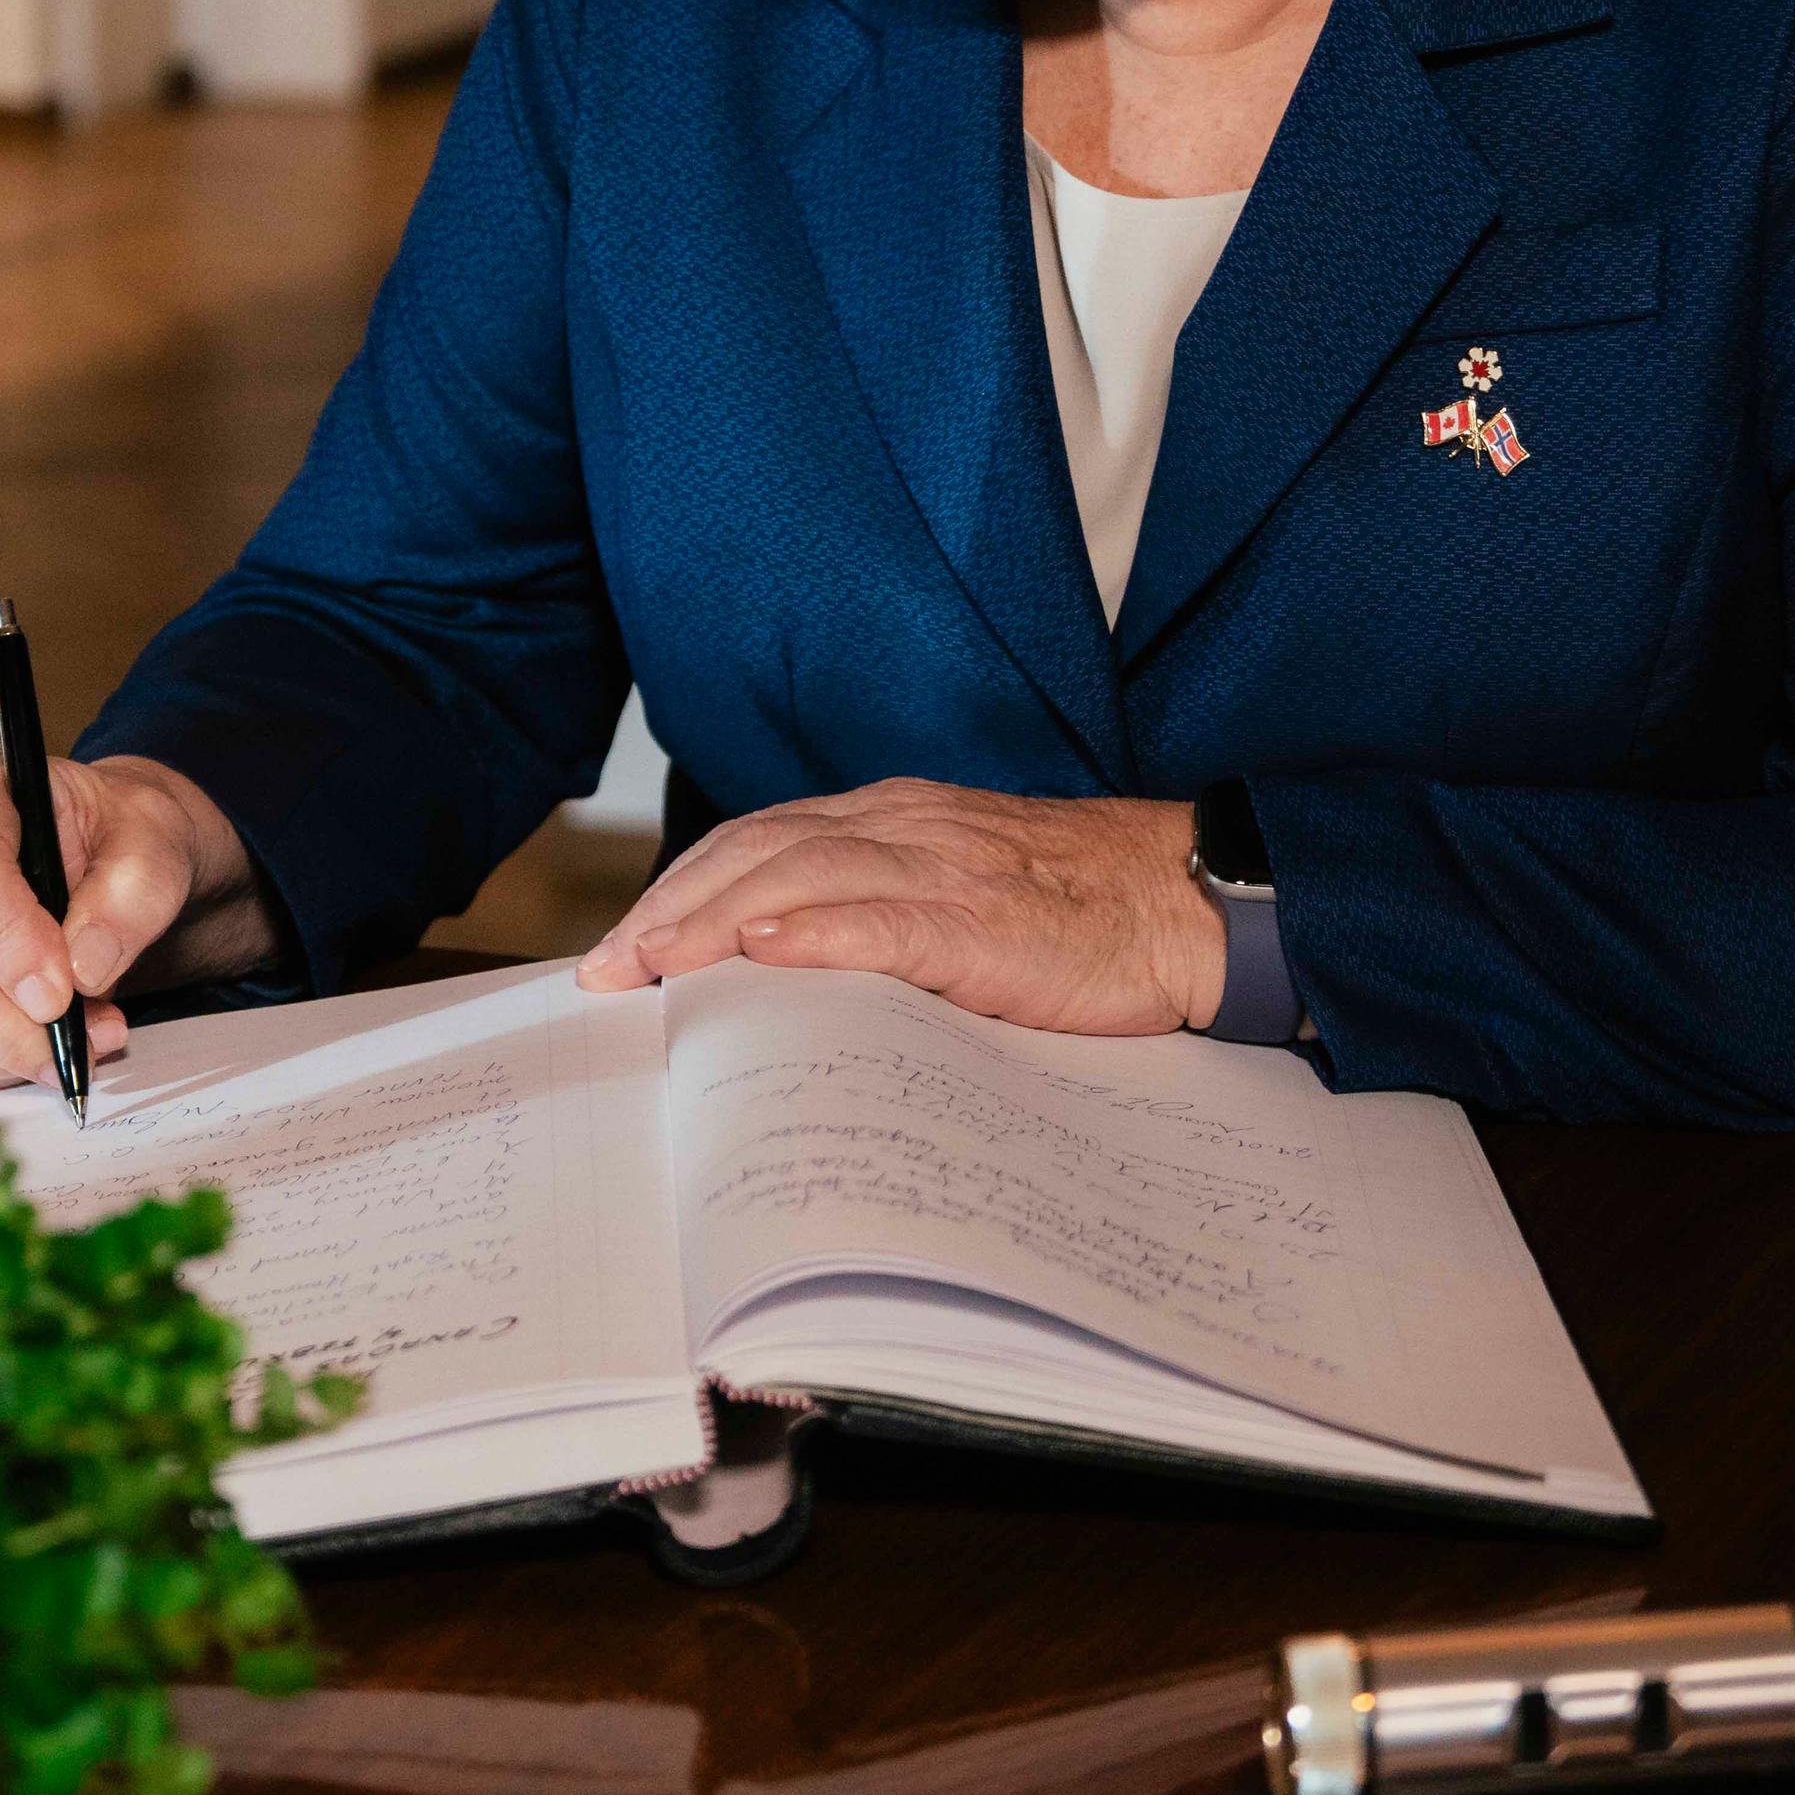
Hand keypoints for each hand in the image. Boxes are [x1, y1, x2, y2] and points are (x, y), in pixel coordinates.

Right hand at [0, 742, 269, 1086]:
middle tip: (83, 1045)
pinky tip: (37, 1050)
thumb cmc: (115, 837)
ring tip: (82, 1042)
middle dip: (5, 1020)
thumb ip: (131, 897)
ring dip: (1, 1050)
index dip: (2, 937)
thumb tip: (83, 970)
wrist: (95, 857)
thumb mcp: (154, 843)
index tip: (58, 995)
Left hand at [578, 780, 1221, 1035]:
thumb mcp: (960, 897)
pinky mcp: (985, 919)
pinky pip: (887, 916)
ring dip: (714, 922)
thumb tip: (777, 974)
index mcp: (896, 820)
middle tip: (607, 972)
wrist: (1187, 905)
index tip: (620, 946)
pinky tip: (765, 954)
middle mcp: (906, 826)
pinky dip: (818, 933)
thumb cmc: (1077, 917)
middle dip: (671, 908)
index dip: (681, 888)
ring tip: (654, 966)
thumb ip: (878, 917)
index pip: (759, 842)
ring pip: (801, 875)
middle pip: (757, 852)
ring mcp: (945, 866)